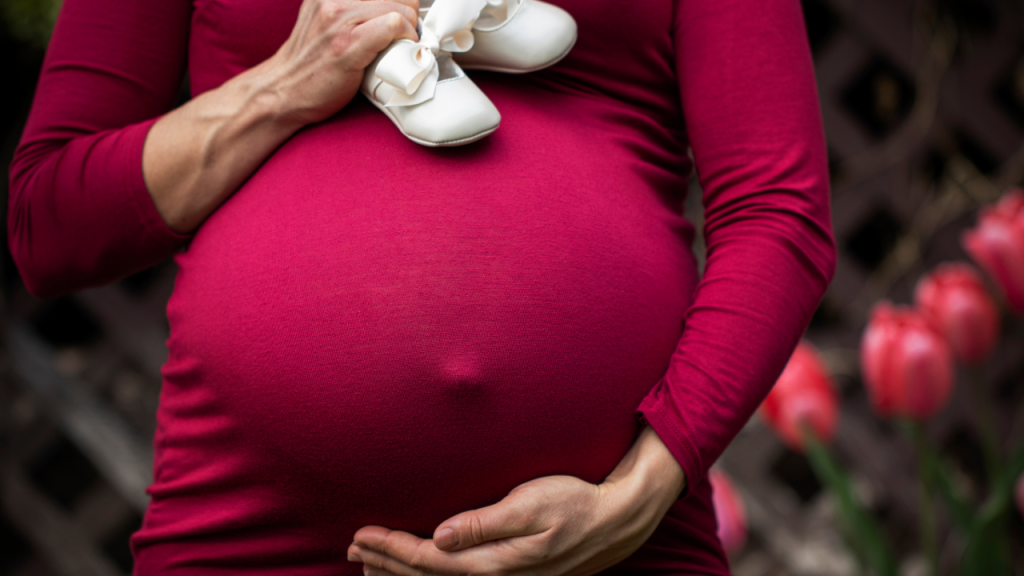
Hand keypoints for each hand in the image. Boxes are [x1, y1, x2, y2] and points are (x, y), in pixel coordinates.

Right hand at [262, 0, 420, 127]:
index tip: (399, 19)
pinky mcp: (348, 44)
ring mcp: (339, 19)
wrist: (282, 92)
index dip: (398, 3)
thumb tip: (389, 8)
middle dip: (407, 15)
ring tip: (400, 45)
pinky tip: (399, 51)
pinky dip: (406, 38)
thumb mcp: (324, 21)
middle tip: (402, 36)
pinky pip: (393, 25)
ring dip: (409, 29)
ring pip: (401, 7)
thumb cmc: (310, 64)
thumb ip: (350, 9)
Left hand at [347, 426, 685, 575]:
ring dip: (400, 574)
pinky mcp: (508, 575)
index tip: (362, 534)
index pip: (428, 561)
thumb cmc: (574, 502)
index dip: (391, 550)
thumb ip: (484, 523)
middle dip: (385, 563)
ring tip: (368, 563)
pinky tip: (416, 568)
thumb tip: (440, 537)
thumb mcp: (531, 504)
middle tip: (352, 547)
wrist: (614, 522)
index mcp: (494, 563)